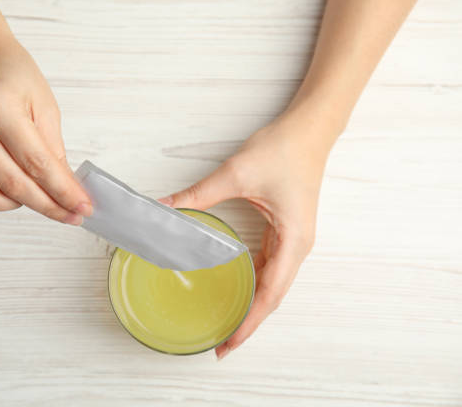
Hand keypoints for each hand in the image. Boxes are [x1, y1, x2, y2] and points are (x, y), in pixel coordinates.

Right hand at [0, 30, 91, 223]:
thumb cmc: (10, 72)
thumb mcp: (44, 103)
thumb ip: (53, 148)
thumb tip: (65, 187)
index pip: (37, 163)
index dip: (63, 191)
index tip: (83, 207)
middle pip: (15, 184)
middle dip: (50, 206)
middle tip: (73, 215)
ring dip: (25, 205)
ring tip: (45, 199)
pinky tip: (16, 192)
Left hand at [159, 113, 332, 358]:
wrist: (308, 129)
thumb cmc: (283, 150)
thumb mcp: (236, 174)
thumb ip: (198, 195)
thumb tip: (164, 209)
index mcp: (293, 241)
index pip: (270, 295)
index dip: (249, 323)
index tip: (228, 343)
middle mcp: (297, 247)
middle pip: (273, 296)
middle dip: (248, 321)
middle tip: (221, 343)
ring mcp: (294, 240)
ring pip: (272, 284)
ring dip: (252, 304)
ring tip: (228, 323)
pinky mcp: (286, 231)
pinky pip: (270, 266)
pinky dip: (255, 283)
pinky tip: (238, 288)